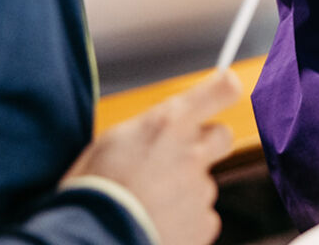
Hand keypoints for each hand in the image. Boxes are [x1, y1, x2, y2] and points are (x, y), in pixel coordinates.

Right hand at [63, 68, 240, 244]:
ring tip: (149, 204)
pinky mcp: (204, 224)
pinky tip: (157, 224)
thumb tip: (163, 126)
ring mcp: (201, 189)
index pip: (221, 89)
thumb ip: (150, 128)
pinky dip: (185, 223)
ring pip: (203, 183)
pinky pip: (201, 218)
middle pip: (221, 136)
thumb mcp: (112, 141)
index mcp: (169, 123)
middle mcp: (192, 152)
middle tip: (174, 161)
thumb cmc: (93, 190)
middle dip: (204, 146)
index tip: (224, 90)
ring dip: (184, 191)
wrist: (93, 238)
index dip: (224, 89)